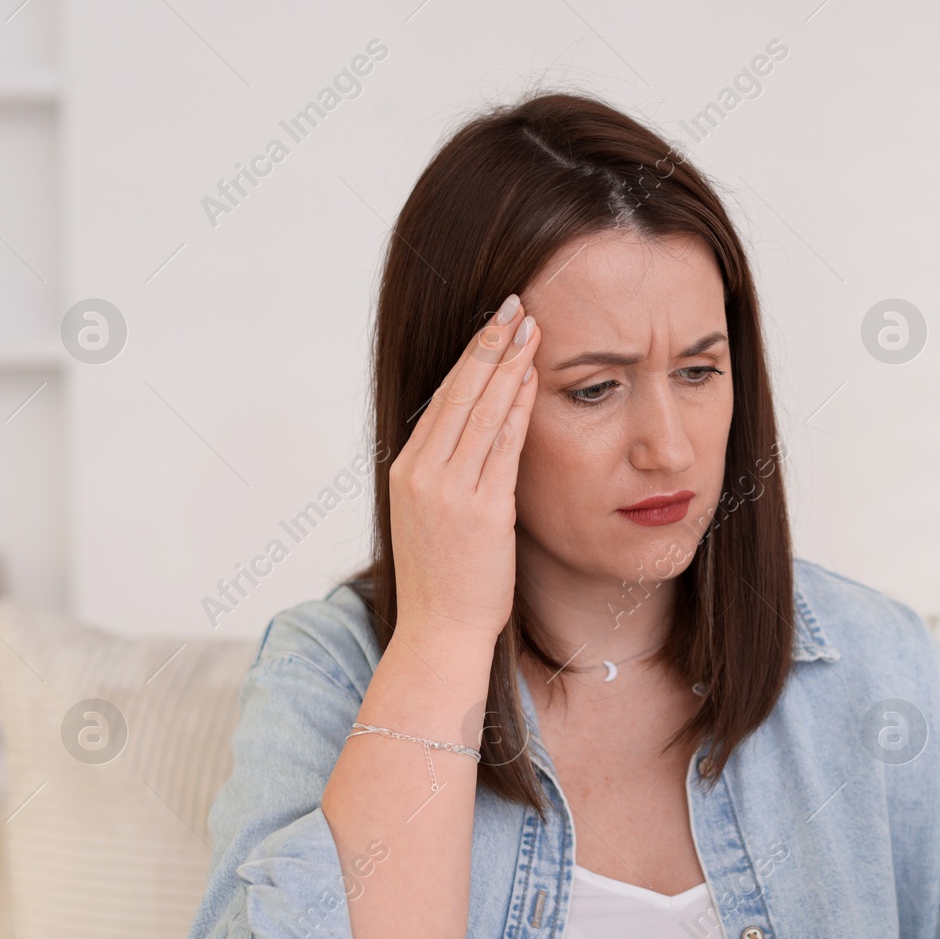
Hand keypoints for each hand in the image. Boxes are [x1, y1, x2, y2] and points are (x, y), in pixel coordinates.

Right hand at [388, 292, 540, 643]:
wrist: (439, 633)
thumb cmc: (445, 582)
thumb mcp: (435, 518)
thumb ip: (450, 476)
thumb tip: (474, 439)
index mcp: (407, 472)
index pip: (441, 400)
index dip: (469, 359)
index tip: (492, 326)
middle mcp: (422, 474)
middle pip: (458, 393)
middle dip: (489, 345)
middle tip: (515, 305)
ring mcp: (449, 490)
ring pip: (481, 411)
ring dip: (508, 364)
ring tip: (531, 328)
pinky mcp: (480, 509)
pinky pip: (503, 446)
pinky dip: (518, 407)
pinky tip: (533, 379)